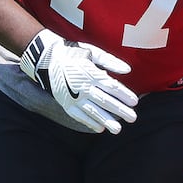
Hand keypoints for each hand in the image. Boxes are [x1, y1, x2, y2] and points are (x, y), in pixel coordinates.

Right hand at [20, 29, 137, 133]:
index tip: (135, 102)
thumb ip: (110, 61)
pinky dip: (89, 122)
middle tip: (133, 118)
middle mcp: (83, 87)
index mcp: (91, 73)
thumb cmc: (74, 53)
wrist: (48, 59)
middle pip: (105, 101)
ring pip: (92, 111)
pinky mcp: (66, 103)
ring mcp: (73, 97)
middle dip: (120, 110)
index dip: (124, 95)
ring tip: (117, 129)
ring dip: (106, 120)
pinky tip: (100, 128)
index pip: (111, 86)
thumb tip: (128, 70)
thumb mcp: (92, 52)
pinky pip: (79, 115)